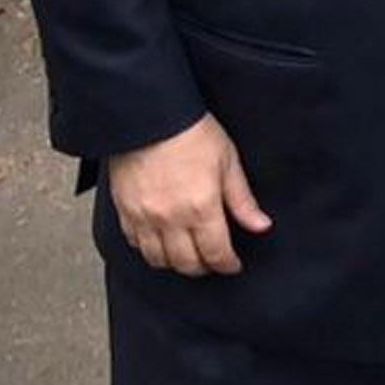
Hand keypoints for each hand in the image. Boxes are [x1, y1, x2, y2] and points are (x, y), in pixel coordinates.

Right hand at [106, 113, 271, 276]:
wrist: (150, 116)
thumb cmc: (190, 131)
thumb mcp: (228, 161)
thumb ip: (243, 200)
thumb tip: (260, 225)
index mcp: (201, 207)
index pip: (216, 254)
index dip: (228, 264)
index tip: (233, 264)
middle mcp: (170, 218)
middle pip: (187, 264)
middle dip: (204, 268)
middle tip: (212, 261)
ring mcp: (144, 218)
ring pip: (159, 261)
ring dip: (176, 263)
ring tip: (188, 254)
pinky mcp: (124, 212)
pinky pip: (135, 245)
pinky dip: (150, 250)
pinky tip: (160, 241)